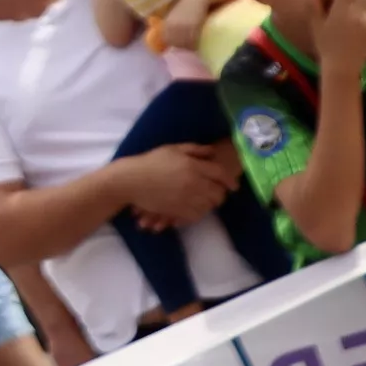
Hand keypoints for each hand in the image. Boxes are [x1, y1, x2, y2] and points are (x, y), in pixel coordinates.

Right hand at [119, 141, 238, 226]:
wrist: (131, 181)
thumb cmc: (150, 162)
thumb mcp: (171, 149)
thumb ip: (194, 149)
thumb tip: (212, 151)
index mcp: (192, 165)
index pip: (220, 173)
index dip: (229, 180)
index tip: (233, 185)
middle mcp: (193, 182)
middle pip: (218, 192)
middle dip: (220, 193)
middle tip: (216, 192)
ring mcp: (187, 198)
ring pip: (210, 205)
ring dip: (210, 203)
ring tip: (205, 200)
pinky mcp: (180, 211)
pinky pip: (198, 215)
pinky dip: (199, 212)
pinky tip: (194, 208)